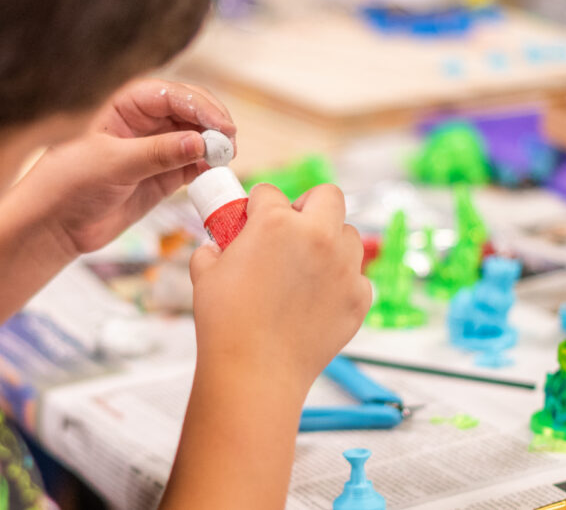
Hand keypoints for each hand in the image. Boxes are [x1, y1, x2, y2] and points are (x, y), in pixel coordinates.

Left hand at [17, 79, 236, 254]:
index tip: (220, 124)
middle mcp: (141, 123)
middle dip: (211, 123)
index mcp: (122, 104)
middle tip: (229, 141)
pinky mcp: (161, 176)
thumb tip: (200, 143)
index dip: (199, 105)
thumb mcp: (112, 164)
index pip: (169, 94)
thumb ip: (158, 153)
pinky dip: (206, 168)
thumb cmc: (66, 184)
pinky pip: (193, 166)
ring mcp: (153, 149)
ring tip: (223, 159)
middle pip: (188, 112)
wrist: (53, 226)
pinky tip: (213, 173)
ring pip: (195, 138)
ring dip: (213, 146)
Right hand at [188, 184, 371, 393]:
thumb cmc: (227, 324)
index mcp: (277, 222)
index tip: (255, 217)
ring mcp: (344, 268)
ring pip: (349, 236)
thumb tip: (217, 246)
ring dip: (332, 242)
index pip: (271, 193)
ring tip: (308, 266)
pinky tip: (318, 300)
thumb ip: (214, 249)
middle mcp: (318, 237)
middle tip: (295, 226)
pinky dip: (342, 283)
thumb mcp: (206, 273)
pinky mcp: (359, 298)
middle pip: (329, 196)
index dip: (259, 205)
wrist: (255, 373)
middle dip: (311, 205)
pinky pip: (357, 277)